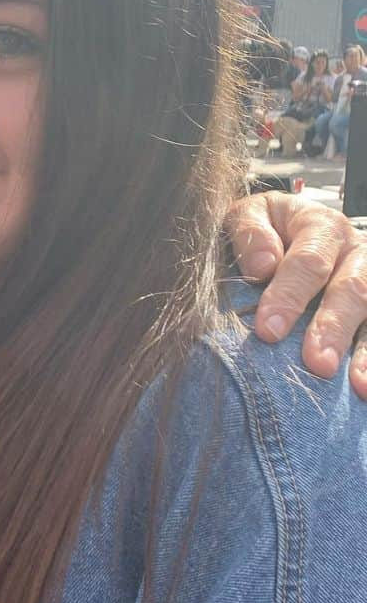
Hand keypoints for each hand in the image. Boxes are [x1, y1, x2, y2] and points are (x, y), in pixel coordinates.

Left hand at [227, 192, 366, 395]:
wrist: (280, 224)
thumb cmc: (259, 228)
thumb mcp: (246, 214)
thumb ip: (250, 233)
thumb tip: (262, 267)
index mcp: (320, 226)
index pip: (309, 262)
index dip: (289, 296)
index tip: (268, 332)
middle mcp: (354, 250)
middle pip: (352, 289)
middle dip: (333, 328)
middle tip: (317, 364)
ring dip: (366, 352)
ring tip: (358, 386)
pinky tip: (364, 387)